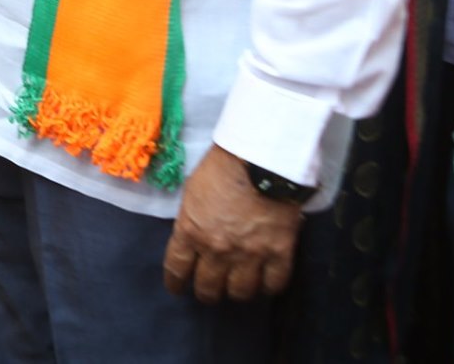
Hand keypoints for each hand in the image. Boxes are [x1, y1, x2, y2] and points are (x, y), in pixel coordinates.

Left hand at [162, 144, 301, 302]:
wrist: (260, 160)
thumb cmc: (221, 168)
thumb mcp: (192, 192)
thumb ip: (191, 219)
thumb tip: (191, 235)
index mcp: (191, 232)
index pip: (177, 268)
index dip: (175, 282)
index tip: (177, 289)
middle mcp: (217, 250)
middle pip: (208, 287)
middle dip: (206, 293)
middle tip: (209, 292)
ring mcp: (250, 254)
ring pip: (241, 292)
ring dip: (237, 292)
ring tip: (237, 288)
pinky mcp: (279, 253)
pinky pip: (274, 284)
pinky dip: (268, 287)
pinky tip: (265, 284)